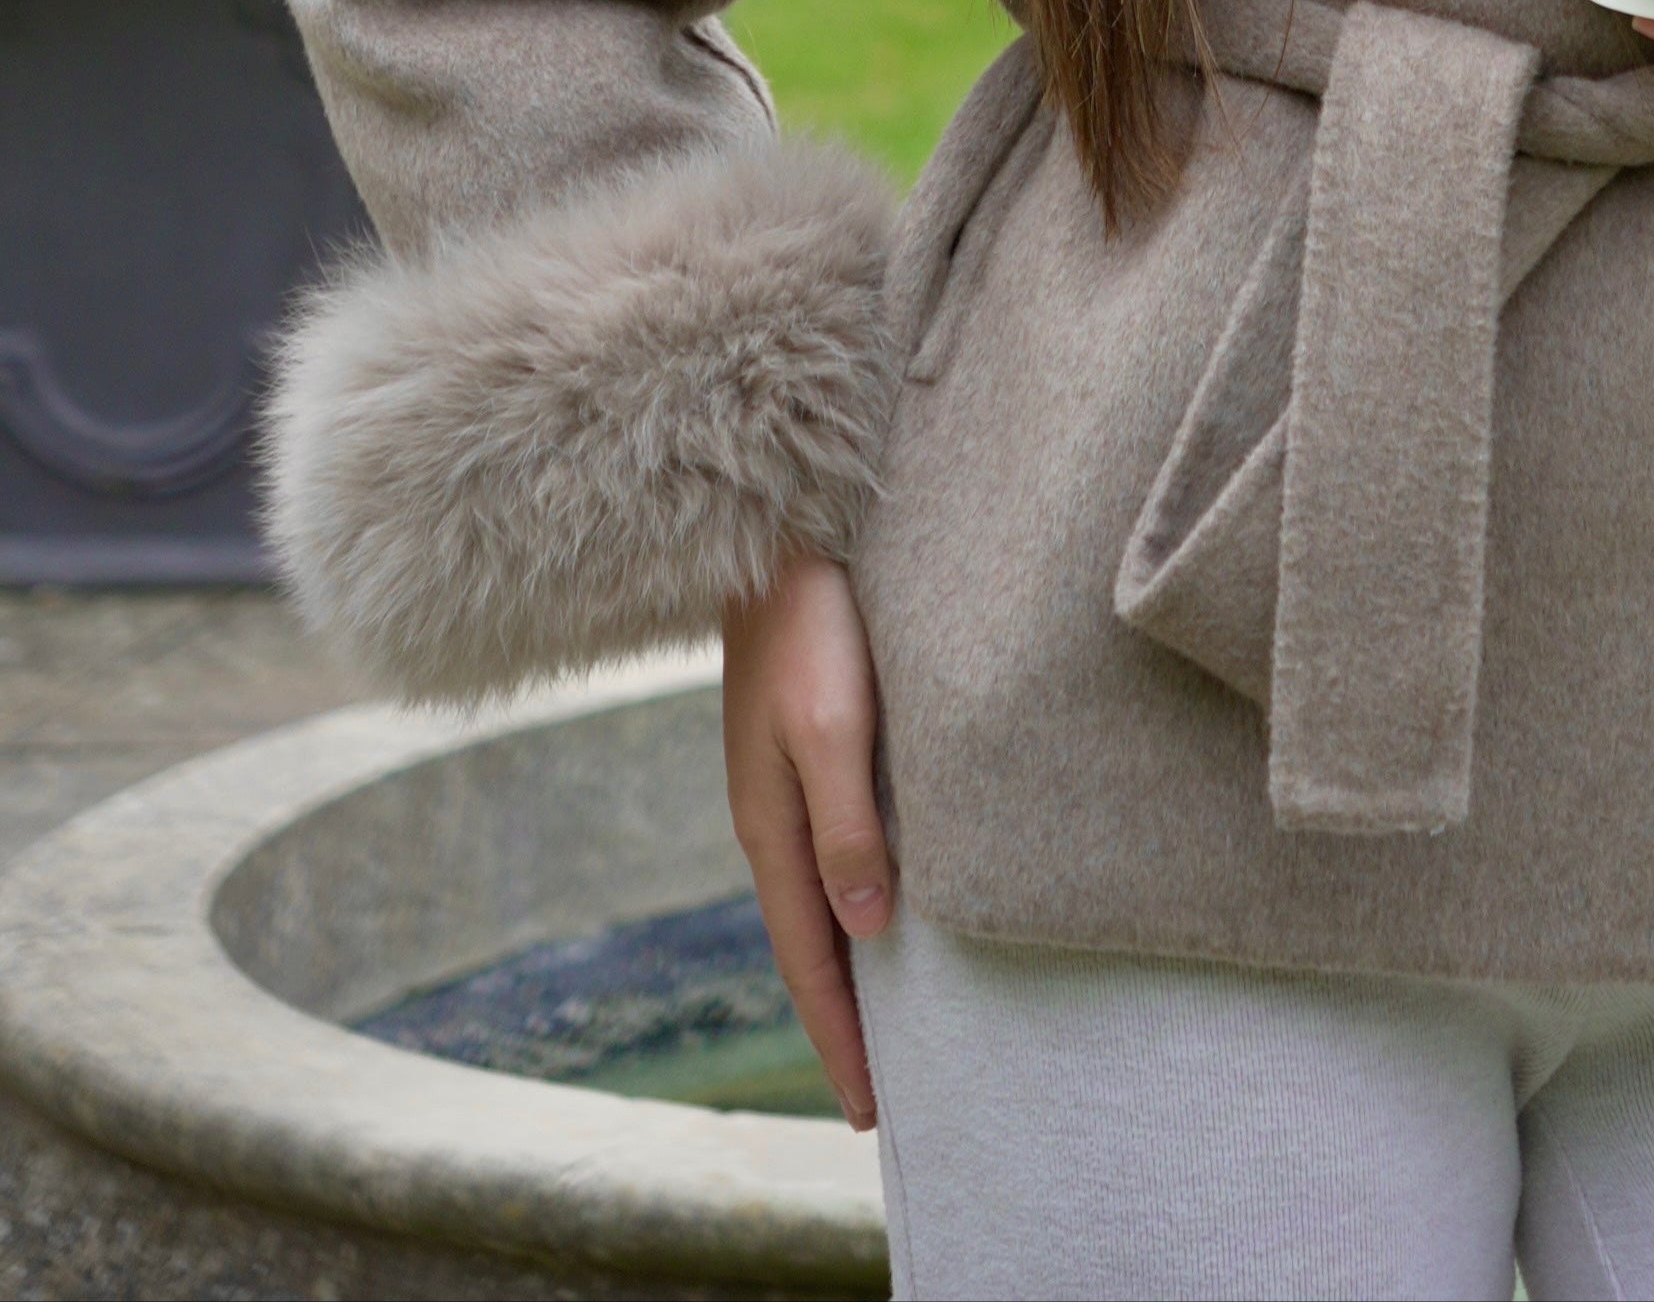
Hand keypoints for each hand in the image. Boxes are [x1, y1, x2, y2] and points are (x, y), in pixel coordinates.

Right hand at [723, 549, 889, 1130]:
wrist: (778, 542)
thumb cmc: (811, 628)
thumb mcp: (831, 726)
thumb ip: (847, 823)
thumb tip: (868, 925)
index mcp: (772, 830)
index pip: (811, 961)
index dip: (841, 1037)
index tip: (869, 1111)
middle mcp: (771, 822)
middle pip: (811, 947)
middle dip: (842, 1023)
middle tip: (879, 1096)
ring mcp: (782, 790)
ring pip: (819, 905)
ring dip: (847, 968)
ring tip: (882, 1023)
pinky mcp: (802, 755)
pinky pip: (826, 859)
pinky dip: (848, 907)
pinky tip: (874, 912)